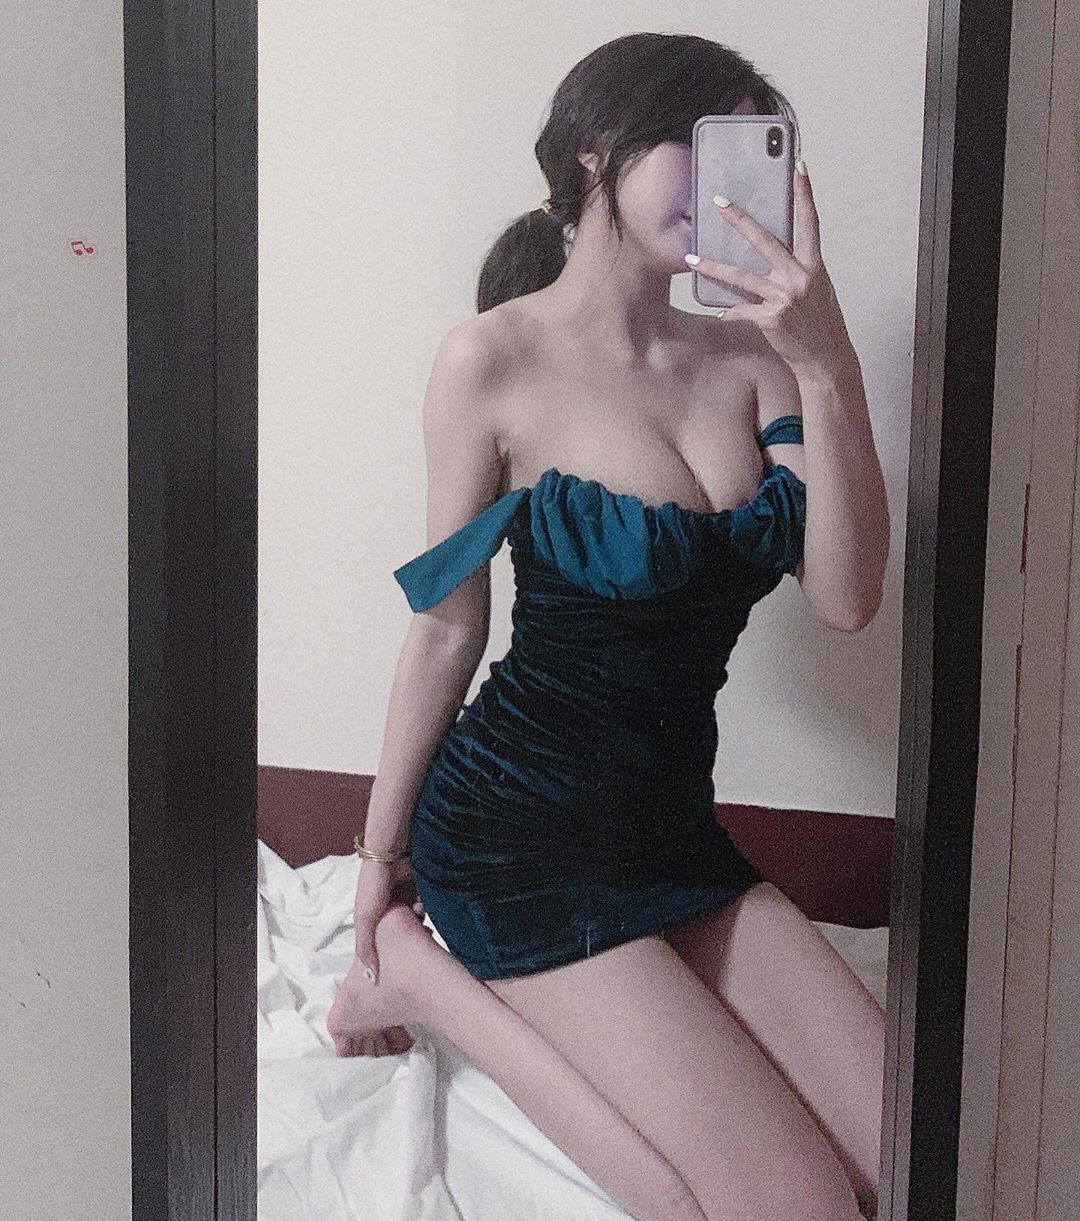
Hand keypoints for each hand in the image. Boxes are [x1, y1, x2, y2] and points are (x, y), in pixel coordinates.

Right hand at [352, 854, 423, 983]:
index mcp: (371, 918)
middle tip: (416, 943)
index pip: (381, 942)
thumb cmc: (372, 886)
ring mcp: (402, 899)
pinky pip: (423, 906)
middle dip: (408, 938)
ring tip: (420, 923)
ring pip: (413, 921)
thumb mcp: (365, 920)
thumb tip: (370, 978)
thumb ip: (366, 948)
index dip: (390, 952)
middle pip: (400, 932)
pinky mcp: (416, 890)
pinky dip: (424, 909)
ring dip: (418, 923)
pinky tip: (423, 907)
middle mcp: (387, 909)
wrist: (390, 854)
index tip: (400, 962)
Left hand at [687, 161, 854, 377]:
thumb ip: (798, 269)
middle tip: (719, 202)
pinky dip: (730, 312)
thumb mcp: (818, 288)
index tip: (798, 167)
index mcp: (813, 266)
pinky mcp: (771, 319)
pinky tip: (720, 312)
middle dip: (740, 219)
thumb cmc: (822, 322)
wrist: (826, 358)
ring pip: (742, 276)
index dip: (804, 194)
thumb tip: (776, 253)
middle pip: (765, 240)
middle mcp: (799, 277)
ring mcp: (784, 298)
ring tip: (692, 258)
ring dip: (714, 267)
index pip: (809, 222)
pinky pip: (742, 311)